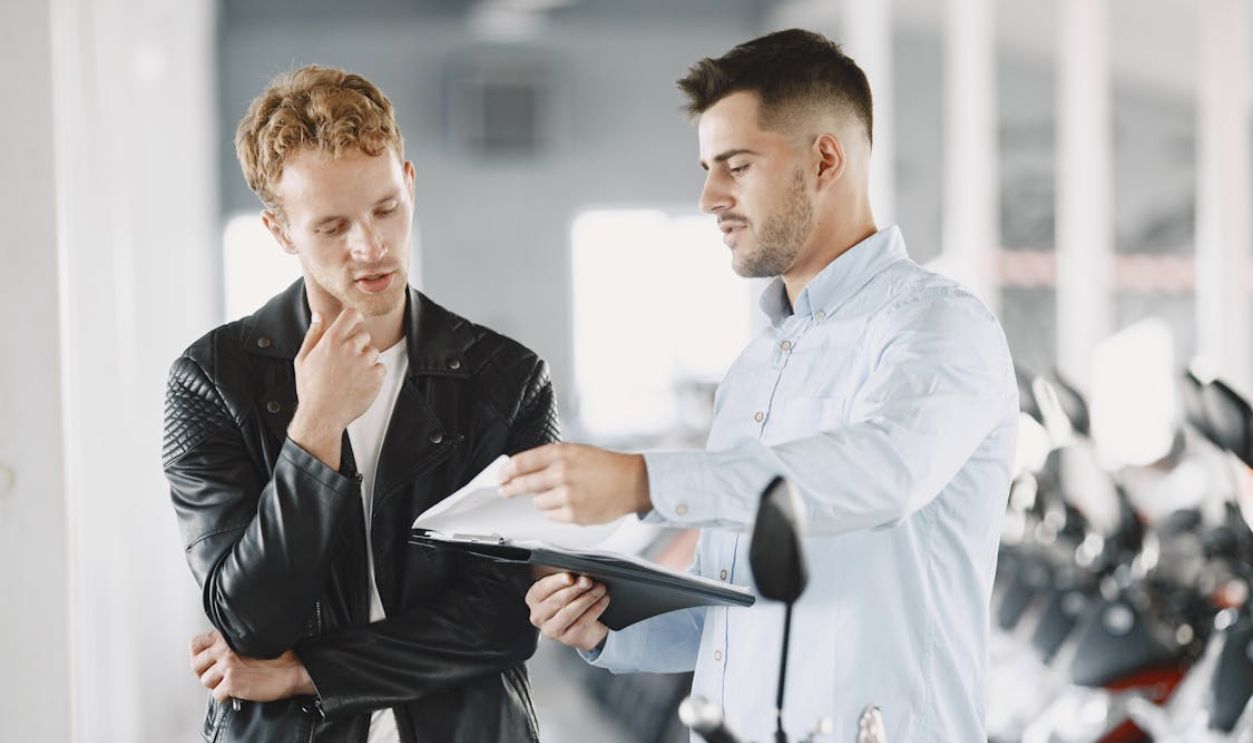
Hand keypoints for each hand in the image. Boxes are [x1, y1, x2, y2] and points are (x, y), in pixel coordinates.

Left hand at [189, 630, 314, 702]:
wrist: (293, 670)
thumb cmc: (278, 657)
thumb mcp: (251, 641)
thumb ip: (231, 645)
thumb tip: (214, 657)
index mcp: (228, 636)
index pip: (196, 643)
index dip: (198, 655)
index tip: (206, 662)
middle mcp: (225, 649)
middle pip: (196, 665)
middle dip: (205, 674)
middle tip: (217, 677)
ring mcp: (227, 665)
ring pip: (205, 681)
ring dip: (217, 686)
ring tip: (232, 683)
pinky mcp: (232, 682)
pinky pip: (217, 695)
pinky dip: (227, 697)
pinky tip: (238, 691)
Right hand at [288, 309, 385, 466]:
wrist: (322, 416)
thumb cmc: (310, 389)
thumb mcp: (303, 359)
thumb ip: (313, 334)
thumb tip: (318, 314)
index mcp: (331, 341)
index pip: (351, 315)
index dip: (355, 317)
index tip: (355, 322)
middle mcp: (350, 349)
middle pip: (364, 335)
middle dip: (358, 345)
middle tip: (347, 362)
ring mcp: (364, 363)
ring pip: (373, 352)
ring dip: (366, 360)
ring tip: (351, 376)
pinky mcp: (376, 377)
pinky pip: (381, 368)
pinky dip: (374, 374)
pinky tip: (360, 383)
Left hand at [498, 443, 649, 524]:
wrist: (632, 482)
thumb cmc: (606, 466)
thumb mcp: (577, 451)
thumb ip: (550, 459)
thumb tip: (523, 469)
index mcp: (561, 453)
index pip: (521, 462)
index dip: (507, 470)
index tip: (501, 475)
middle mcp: (561, 473)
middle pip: (522, 484)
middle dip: (511, 488)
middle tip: (506, 490)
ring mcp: (567, 495)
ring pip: (538, 502)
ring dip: (542, 500)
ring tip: (561, 494)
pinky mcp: (574, 514)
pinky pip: (551, 516)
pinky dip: (555, 511)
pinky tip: (569, 503)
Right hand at [525, 572, 609, 650]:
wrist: (584, 626)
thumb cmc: (571, 602)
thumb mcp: (565, 588)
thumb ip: (567, 580)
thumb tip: (579, 576)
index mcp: (534, 598)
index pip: (542, 588)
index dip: (556, 582)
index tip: (570, 577)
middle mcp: (539, 615)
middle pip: (557, 600)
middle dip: (575, 589)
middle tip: (588, 581)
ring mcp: (551, 629)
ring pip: (569, 612)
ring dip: (587, 598)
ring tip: (599, 589)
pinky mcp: (567, 638)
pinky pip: (582, 622)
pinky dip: (595, 609)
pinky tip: (602, 600)